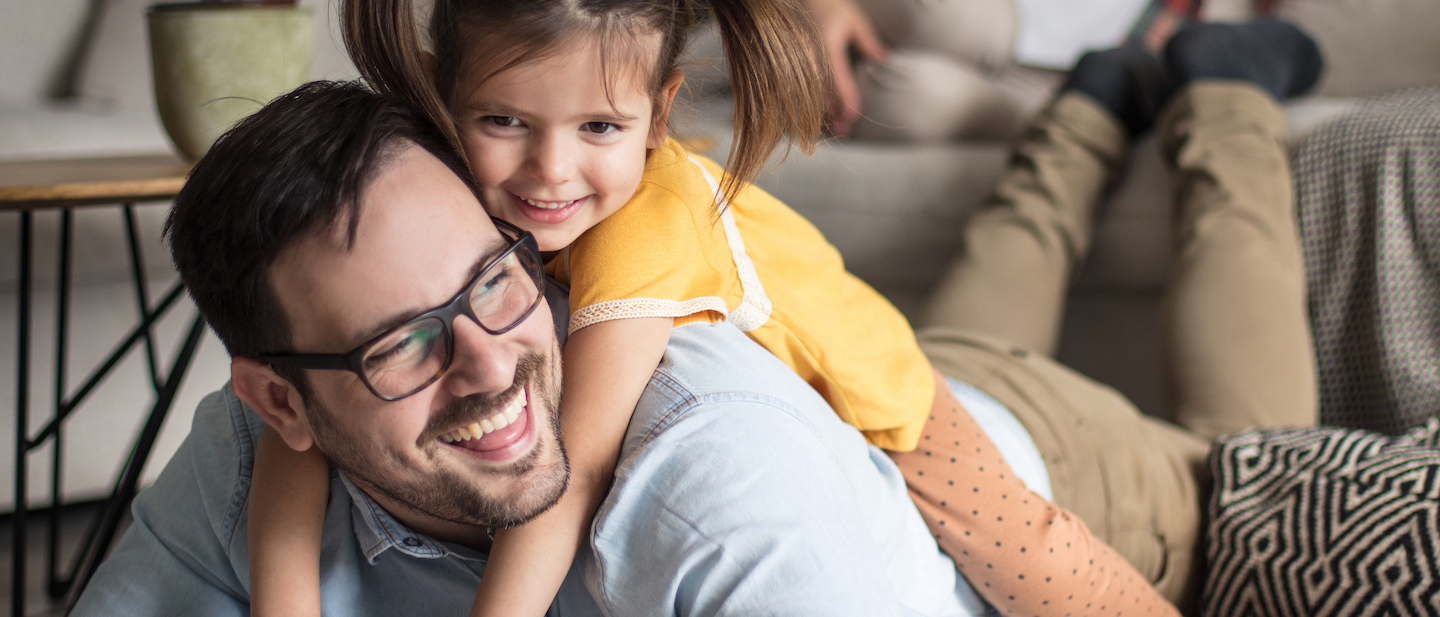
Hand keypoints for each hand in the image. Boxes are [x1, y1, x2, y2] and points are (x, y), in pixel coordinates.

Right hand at [799, 0, 887, 135]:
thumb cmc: (832, 7)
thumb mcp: (854, 20)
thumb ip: (868, 41)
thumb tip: (884, 59)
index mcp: (827, 45)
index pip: (838, 77)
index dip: (846, 98)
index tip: (852, 115)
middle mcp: (812, 57)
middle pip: (824, 91)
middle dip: (834, 112)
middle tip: (845, 130)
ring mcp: (804, 62)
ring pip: (814, 92)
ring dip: (826, 111)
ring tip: (838, 128)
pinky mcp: (799, 66)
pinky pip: (808, 88)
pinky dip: (817, 102)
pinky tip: (825, 114)